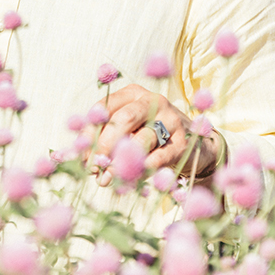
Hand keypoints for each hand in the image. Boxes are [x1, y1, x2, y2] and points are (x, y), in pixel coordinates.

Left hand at [90, 83, 222, 186]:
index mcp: (133, 94)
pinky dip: (142, 170)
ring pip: (142, 140)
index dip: (90, 133)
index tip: (82, 155)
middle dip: (105, 144)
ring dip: (121, 163)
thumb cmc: (149, 135)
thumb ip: (104, 138)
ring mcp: (170, 120)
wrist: (194, 144)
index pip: (105, 108)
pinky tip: (130, 180)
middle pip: (123, 119)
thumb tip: (81, 159)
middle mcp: (153, 101)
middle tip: (94, 166)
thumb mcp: (127, 129)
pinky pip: (159, 158)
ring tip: (106, 180)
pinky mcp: (182, 142)